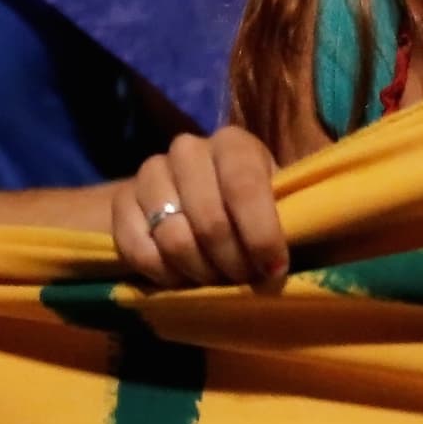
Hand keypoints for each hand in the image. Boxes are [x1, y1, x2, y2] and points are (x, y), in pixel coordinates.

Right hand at [116, 127, 289, 293]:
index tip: (273, 269)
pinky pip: (138, 249)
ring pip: (174, 238)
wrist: (191, 200)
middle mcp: (188, 148)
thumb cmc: (250, 208)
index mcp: (234, 143)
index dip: (261, 235)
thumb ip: (293, 219)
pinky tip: (180, 279)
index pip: (245, 187)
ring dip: (199, 272)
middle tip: (243, 280)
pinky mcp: (121, 201)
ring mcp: (150, 172)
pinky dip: (163, 275)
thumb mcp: (278, 202)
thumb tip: (301, 251)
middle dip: (232, 263)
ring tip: (215, 280)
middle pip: (210, 221)